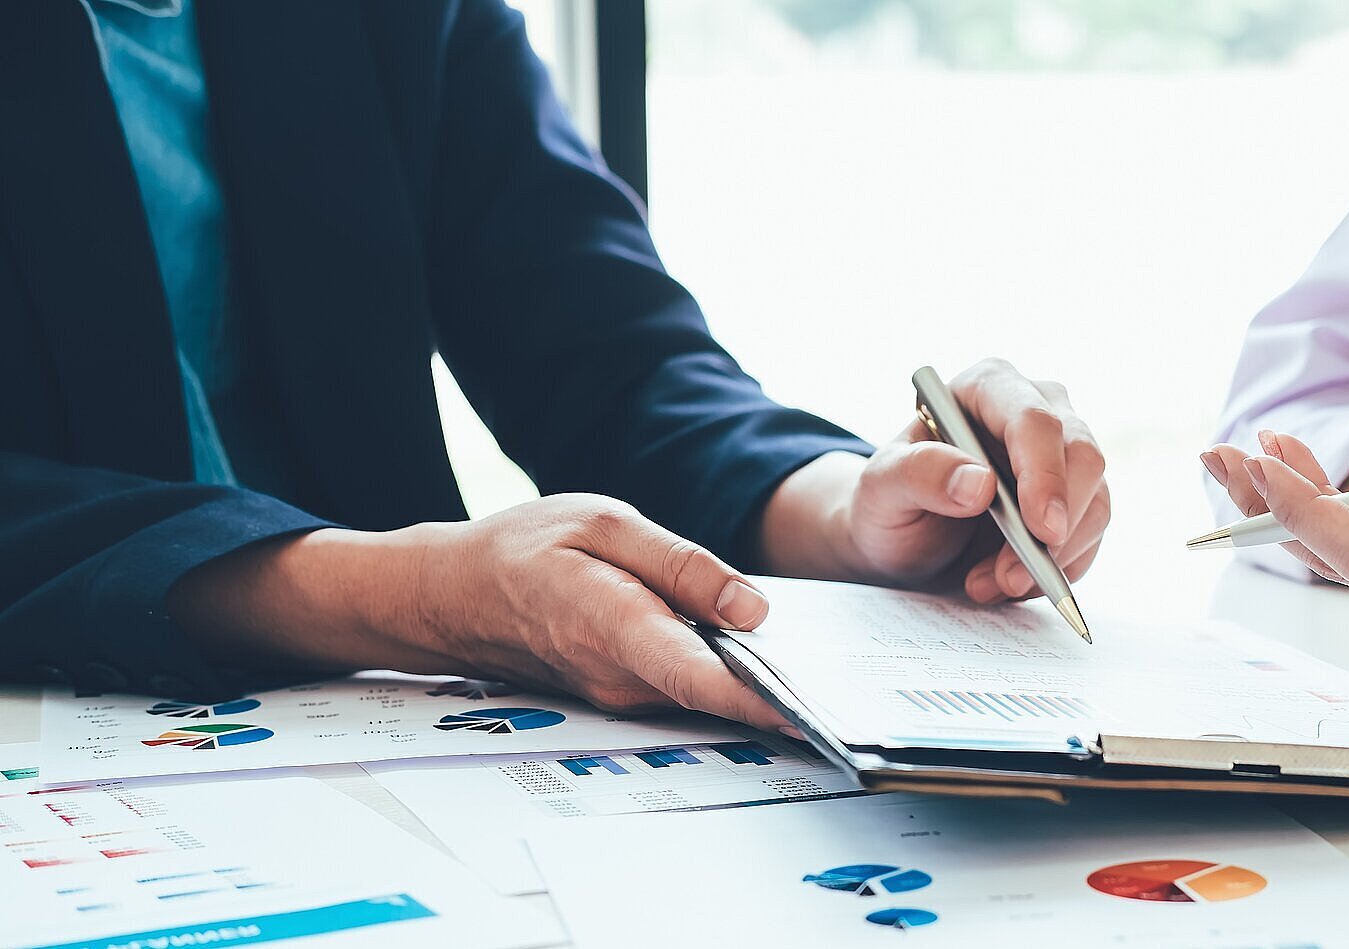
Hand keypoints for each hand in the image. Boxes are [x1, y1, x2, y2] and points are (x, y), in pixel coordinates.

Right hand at [170, 494, 790, 730]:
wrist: (452, 596)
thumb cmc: (523, 549)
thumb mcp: (603, 522)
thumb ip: (681, 564)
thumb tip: (754, 609)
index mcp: (615, 625)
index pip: (700, 676)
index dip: (761, 700)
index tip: (817, 714)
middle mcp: (621, 677)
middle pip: (717, 697)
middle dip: (783, 695)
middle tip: (855, 691)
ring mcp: (622, 696)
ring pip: (707, 696)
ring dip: (761, 687)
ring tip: (827, 673)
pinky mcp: (627, 696)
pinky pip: (688, 690)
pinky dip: (727, 678)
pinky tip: (765, 658)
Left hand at [761, 359, 1110, 602]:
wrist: (904, 537)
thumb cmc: (889, 501)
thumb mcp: (881, 489)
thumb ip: (919, 475)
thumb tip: (979, 483)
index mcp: (987, 387)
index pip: (1034, 420)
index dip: (1044, 473)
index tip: (1039, 529)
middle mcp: (1037, 409)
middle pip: (1083, 457)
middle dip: (1055, 527)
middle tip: (1011, 577)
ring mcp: (1062, 455)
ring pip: (1095, 502)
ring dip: (1051, 558)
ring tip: (990, 584)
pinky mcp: (1076, 499)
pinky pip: (1090, 536)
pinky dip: (1057, 570)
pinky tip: (1006, 582)